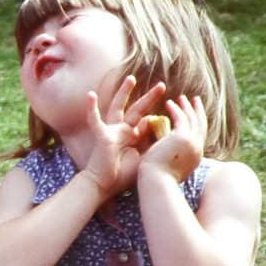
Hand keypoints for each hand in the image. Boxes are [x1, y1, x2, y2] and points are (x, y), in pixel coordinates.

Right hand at [82, 76, 166, 197]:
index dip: (159, 117)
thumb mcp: (144, 156)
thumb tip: (158, 123)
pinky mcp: (102, 135)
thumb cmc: (122, 175)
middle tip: (162, 86)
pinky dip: (92, 108)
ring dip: (124, 93)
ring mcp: (111, 131)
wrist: (103, 186)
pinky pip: (95, 120)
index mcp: (132, 137)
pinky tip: (91, 94)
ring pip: (118, 108)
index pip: (147, 121)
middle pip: (137, 110)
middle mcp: (122, 131)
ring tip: (132, 78)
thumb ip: (151, 140)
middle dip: (149, 98)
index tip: (174, 110)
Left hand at [140, 94, 206, 183]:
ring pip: (192, 120)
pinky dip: (175, 110)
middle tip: (194, 100)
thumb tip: (164, 154)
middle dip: (197, 112)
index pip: (199, 136)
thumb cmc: (157, 181)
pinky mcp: (182, 137)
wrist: (157, 183)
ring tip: (180, 98)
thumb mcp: (168, 168)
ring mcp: (192, 143)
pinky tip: (168, 103)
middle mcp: (197, 149)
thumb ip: (171, 158)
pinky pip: (180, 119)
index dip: (197, 124)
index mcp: (195, 157)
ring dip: (187, 107)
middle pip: (200, 125)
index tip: (193, 115)